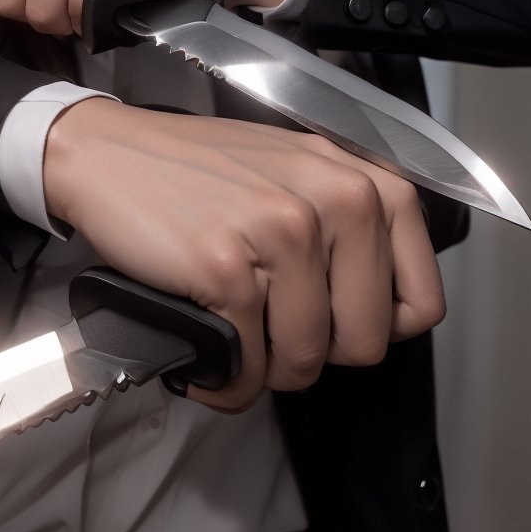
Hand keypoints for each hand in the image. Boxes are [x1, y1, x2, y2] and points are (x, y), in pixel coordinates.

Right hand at [43, 99, 445, 411]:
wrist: (109, 155)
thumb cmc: (201, 171)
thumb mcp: (301, 174)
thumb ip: (353, 228)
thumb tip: (386, 316)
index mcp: (366, 182)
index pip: (421, 303)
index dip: (373, 328)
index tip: (332, 318)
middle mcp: (337, 200)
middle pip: (364, 344)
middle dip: (314, 352)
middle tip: (270, 325)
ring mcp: (284, 233)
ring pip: (305, 360)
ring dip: (262, 365)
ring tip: (233, 330)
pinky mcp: (228, 268)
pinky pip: (247, 366)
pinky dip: (221, 376)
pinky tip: (203, 345)